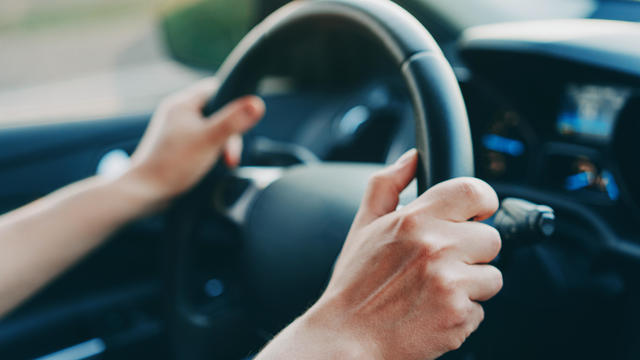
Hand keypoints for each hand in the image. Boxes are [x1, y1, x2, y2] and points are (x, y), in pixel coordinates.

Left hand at [125, 78, 264, 205]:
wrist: (144, 193)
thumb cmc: (173, 164)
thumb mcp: (210, 140)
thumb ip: (234, 121)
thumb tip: (258, 103)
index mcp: (182, 103)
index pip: (216, 88)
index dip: (233, 103)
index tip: (240, 123)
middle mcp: (177, 113)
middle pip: (216, 112)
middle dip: (229, 133)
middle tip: (230, 156)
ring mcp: (175, 130)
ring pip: (210, 129)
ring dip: (221, 145)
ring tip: (222, 162)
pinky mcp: (175, 147)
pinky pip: (201, 142)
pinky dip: (210, 152)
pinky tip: (211, 165)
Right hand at [298, 149, 502, 359]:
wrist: (347, 338)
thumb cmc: (354, 286)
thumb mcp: (363, 227)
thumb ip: (387, 185)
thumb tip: (410, 158)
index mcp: (414, 219)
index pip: (474, 192)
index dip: (482, 202)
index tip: (477, 214)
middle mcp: (435, 246)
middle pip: (491, 238)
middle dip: (472, 252)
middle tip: (442, 264)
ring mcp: (450, 282)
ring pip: (492, 276)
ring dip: (471, 285)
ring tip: (435, 290)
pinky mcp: (458, 315)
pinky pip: (481, 309)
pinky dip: (462, 313)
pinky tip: (433, 311)